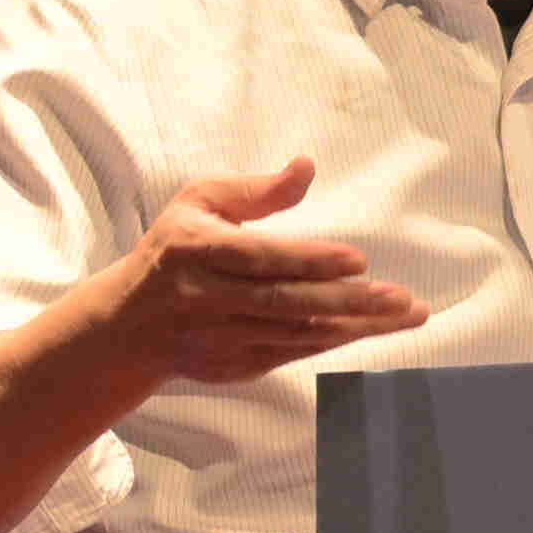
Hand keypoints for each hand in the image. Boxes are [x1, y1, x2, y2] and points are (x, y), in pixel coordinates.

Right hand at [112, 157, 431, 385]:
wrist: (127, 324)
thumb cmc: (174, 250)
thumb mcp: (199, 204)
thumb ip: (255, 189)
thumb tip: (307, 166)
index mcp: (198, 252)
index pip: (261, 259)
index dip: (310, 262)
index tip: (359, 261)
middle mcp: (207, 299)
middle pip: (286, 303)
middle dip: (349, 302)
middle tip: (402, 298)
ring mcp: (220, 339)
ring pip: (296, 335)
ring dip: (356, 327)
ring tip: (405, 315)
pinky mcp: (232, 366)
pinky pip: (291, 354)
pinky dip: (332, 343)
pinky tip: (371, 330)